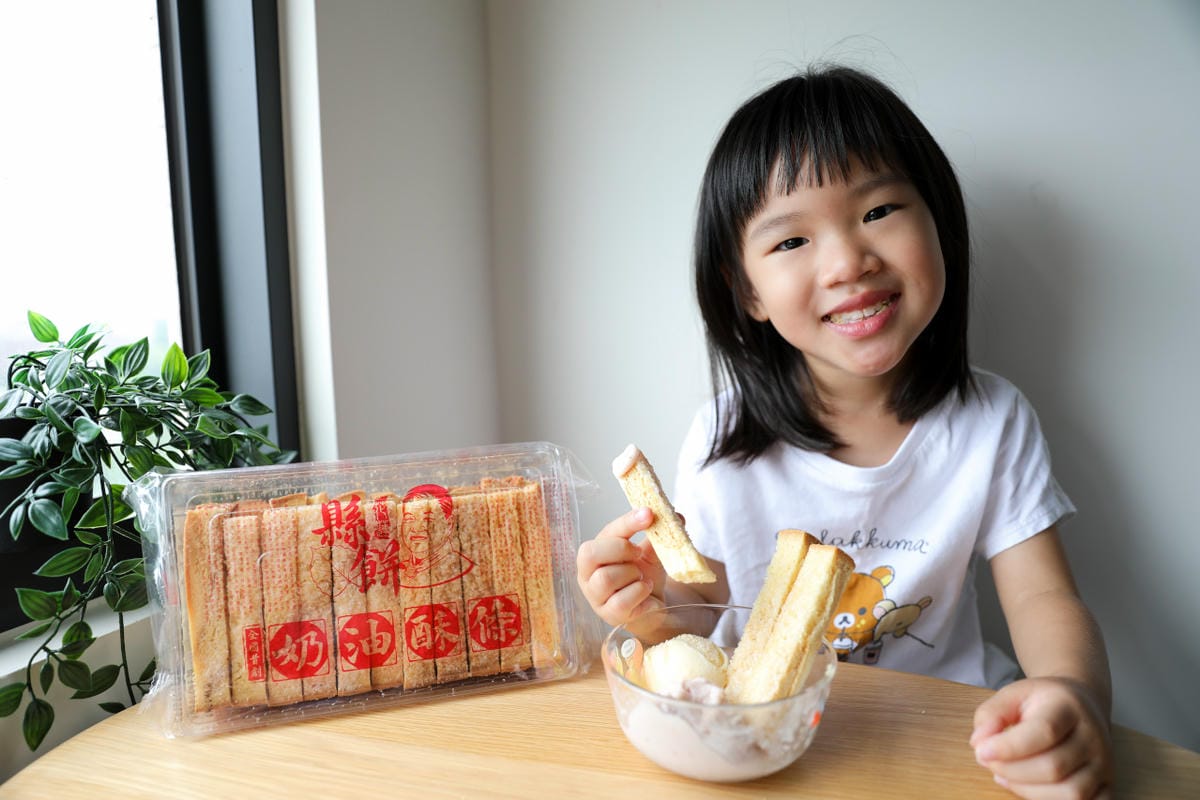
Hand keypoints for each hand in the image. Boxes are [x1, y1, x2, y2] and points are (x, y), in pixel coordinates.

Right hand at [576, 507, 665, 626]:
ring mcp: (596, 596)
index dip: (627, 522)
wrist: (652, 606)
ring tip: (642, 578)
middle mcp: (588, 574)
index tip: (648, 514)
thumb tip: (677, 517)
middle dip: (620, 549)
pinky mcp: (608, 615)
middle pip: (591, 553)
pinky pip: (621, 602)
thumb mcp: (650, 553)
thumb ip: (657, 536)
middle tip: (639, 554)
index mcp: (595, 552)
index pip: (605, 532)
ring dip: (632, 575)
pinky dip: (639, 593)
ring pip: (606, 578)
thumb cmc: (644, 576)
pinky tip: (646, 592)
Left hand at [971, 677, 1112, 798]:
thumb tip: (979, 742)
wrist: (1082, 704)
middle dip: (1012, 770)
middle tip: (988, 761)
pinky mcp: (1107, 785)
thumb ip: (991, 714)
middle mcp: (1093, 736)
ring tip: (1004, 775)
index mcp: (1069, 707)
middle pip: (1054, 768)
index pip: (1044, 732)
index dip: (1009, 747)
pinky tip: (1028, 789)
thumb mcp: (1013, 694)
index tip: (981, 751)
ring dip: (1028, 791)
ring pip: (1070, 793)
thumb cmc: (1042, 702)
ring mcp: (1103, 764)